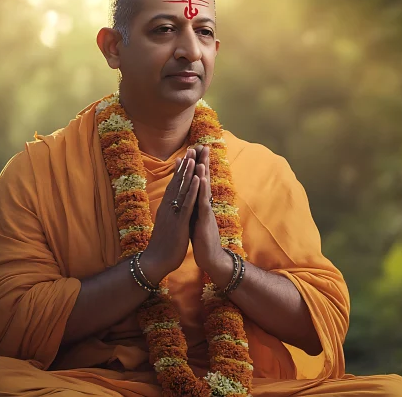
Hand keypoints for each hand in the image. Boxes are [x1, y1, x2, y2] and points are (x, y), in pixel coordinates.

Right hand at [141, 148, 199, 284]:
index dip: (179, 172)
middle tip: (190, 149)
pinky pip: (187, 203)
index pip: (173, 186)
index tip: (183, 157)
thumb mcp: (166, 226)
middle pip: (177, 182)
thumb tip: (170, 208)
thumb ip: (169, 215)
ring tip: (193, 157)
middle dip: (184, 166)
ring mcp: (173, 213)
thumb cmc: (163, 246)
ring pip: (182, 189)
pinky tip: (197, 179)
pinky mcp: (179, 221)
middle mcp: (168, 207)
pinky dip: (192, 190)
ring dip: (188, 172)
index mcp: (166, 208)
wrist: (155, 261)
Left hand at [190, 145, 226, 273]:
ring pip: (205, 188)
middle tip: (202, 144)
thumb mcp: (196, 219)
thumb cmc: (203, 240)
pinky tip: (201, 179)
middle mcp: (204, 203)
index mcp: (200, 203)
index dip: (196, 165)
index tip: (193, 150)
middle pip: (204, 178)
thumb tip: (190, 197)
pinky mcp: (205, 219)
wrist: (211, 258)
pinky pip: (203, 201)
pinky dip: (202, 189)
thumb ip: (194, 206)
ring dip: (203, 171)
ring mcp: (206, 210)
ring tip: (201, 157)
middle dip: (202, 161)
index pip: (199, 180)